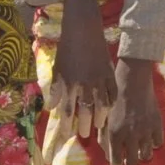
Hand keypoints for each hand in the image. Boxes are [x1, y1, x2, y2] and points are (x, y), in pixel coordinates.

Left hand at [50, 0, 117, 132]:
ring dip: (100, 117)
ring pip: (102, 104)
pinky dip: (112, 102)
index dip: (67, 125)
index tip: (67, 134)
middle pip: (85, 111)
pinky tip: (110, 108)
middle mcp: (84, 85)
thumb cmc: (67, 49)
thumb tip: (51, 107)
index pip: (67, 111)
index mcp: (69, 84)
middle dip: (84, 125)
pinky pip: (113, 92)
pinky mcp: (109, 73)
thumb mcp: (57, 69)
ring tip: (99, 125)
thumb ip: (55, 90)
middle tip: (84, 134)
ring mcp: (99, 79)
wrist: (83, 30)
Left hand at [105, 59, 161, 164]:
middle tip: (128, 158)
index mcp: (115, 134)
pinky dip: (153, 143)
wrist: (132, 81)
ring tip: (139, 150)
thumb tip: (107, 151)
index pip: (115, 160)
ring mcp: (145, 131)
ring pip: (147, 155)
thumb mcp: (104, 118)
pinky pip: (158, 142)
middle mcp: (131, 136)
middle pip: (133, 162)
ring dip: (142, 155)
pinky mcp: (157, 124)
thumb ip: (104, 136)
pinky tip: (149, 139)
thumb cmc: (113, 97)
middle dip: (129, 163)